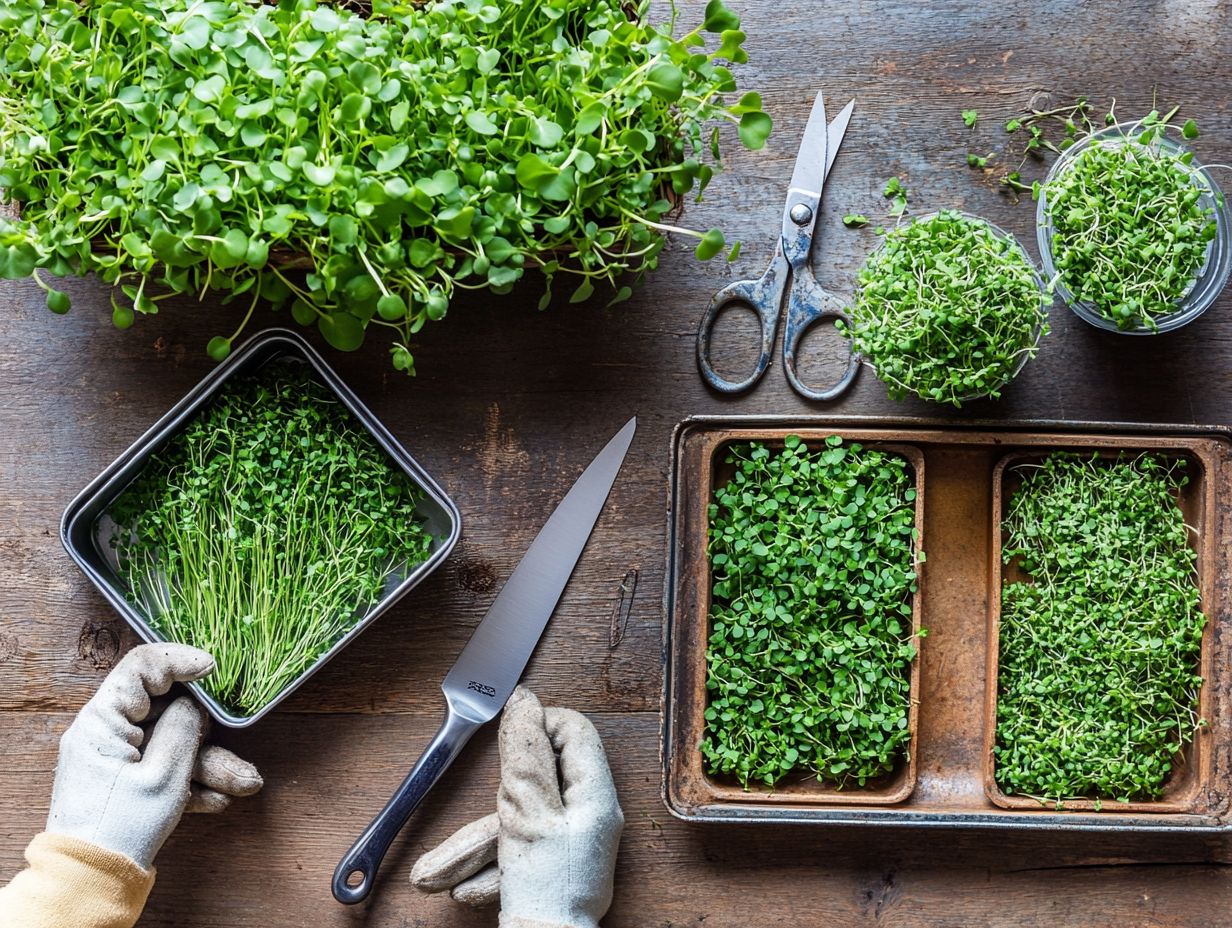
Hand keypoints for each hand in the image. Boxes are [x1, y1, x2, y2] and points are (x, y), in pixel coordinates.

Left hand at [46, 643, 263, 869]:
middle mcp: (106, 734)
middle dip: (208, 732)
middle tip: (237, 736)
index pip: (141, 668)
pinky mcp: (126, 783)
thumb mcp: (164, 776)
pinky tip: (216, 799)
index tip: (214, 668)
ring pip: (171, 745)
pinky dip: (190, 781)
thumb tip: (193, 706)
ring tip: (245, 783)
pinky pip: (163, 769)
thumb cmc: (121, 828)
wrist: (91, 883)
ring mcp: (116, 759)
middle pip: (166, 712)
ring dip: (209, 763)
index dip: (180, 660)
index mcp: (102, 722)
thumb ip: (183, 729)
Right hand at [411, 687, 622, 927]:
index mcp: (594, 795)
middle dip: (490, 801)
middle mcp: (585, 816)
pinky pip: (514, 852)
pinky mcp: (548, 868)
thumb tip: (523, 702)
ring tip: (430, 875)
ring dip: (471, 848)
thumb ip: (524, 757)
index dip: (540, 723)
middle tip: (474, 800)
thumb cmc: (545, 890)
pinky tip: (463, 889)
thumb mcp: (528, 814)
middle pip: (538, 779)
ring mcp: (567, 844)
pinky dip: (486, 868)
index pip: (575, 732)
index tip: (507, 727)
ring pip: (516, 822)